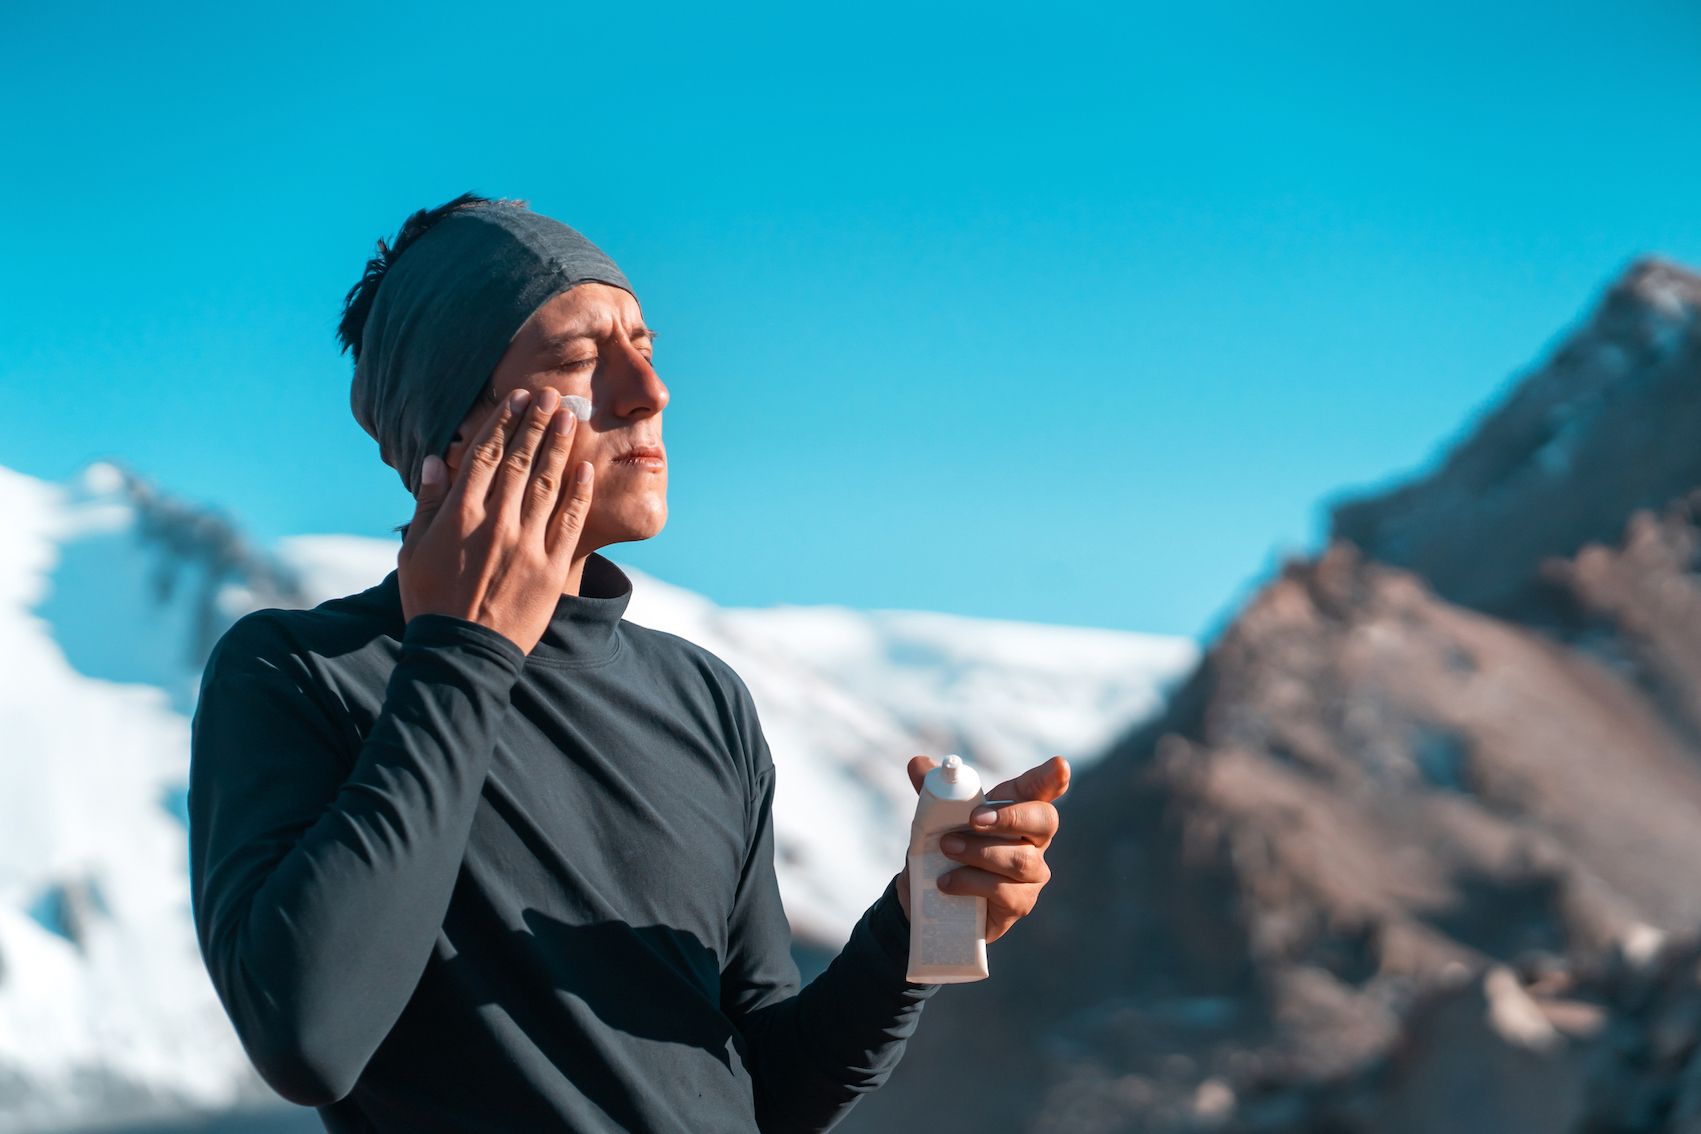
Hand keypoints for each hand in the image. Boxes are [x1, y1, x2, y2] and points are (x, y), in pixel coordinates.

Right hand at [397, 386, 595, 654]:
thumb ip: (427, 503)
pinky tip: (585, 468)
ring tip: (569, 417)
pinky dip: (578, 494)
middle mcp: (497, 524)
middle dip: (536, 424)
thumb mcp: (414, 551)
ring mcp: (527, 546)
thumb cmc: (431, 601)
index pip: (486, 457)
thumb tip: (436, 460)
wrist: (461, 653)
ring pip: (547, 485)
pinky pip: (569, 523)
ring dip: (559, 447)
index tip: (516, 399)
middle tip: (550, 395)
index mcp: (461, 516)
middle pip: (521, 462)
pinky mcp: (551, 568)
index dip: (503, 424)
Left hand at [894, 755, 1069, 943]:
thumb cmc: (945, 850)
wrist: (932, 898)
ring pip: (1019, 859)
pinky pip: (1003, 891)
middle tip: (974, 819)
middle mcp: (1034, 840)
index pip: (1041, 789)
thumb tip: (917, 763)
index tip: (1059, 765)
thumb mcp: (935, 820)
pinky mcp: (1021, 903)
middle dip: (1010, 817)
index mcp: (1017, 809)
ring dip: (978, 852)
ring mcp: (1032, 873)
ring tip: (945, 848)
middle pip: (1043, 820)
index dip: (1052, 777)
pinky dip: (969, 882)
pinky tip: (946, 882)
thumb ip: (931, 791)